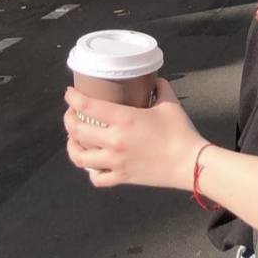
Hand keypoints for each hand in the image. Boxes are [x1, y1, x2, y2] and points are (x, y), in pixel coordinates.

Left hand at [63, 77, 204, 191]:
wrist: (189, 163)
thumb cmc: (180, 131)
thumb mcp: (170, 103)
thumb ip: (160, 88)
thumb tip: (154, 79)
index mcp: (124, 119)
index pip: (88, 106)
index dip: (73, 98)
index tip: (69, 93)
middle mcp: (114, 141)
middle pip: (77, 131)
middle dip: (68, 120)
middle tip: (71, 113)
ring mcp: (115, 162)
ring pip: (80, 157)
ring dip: (72, 146)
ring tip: (74, 140)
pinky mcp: (121, 177)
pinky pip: (96, 178)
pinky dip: (90, 171)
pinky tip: (93, 164)